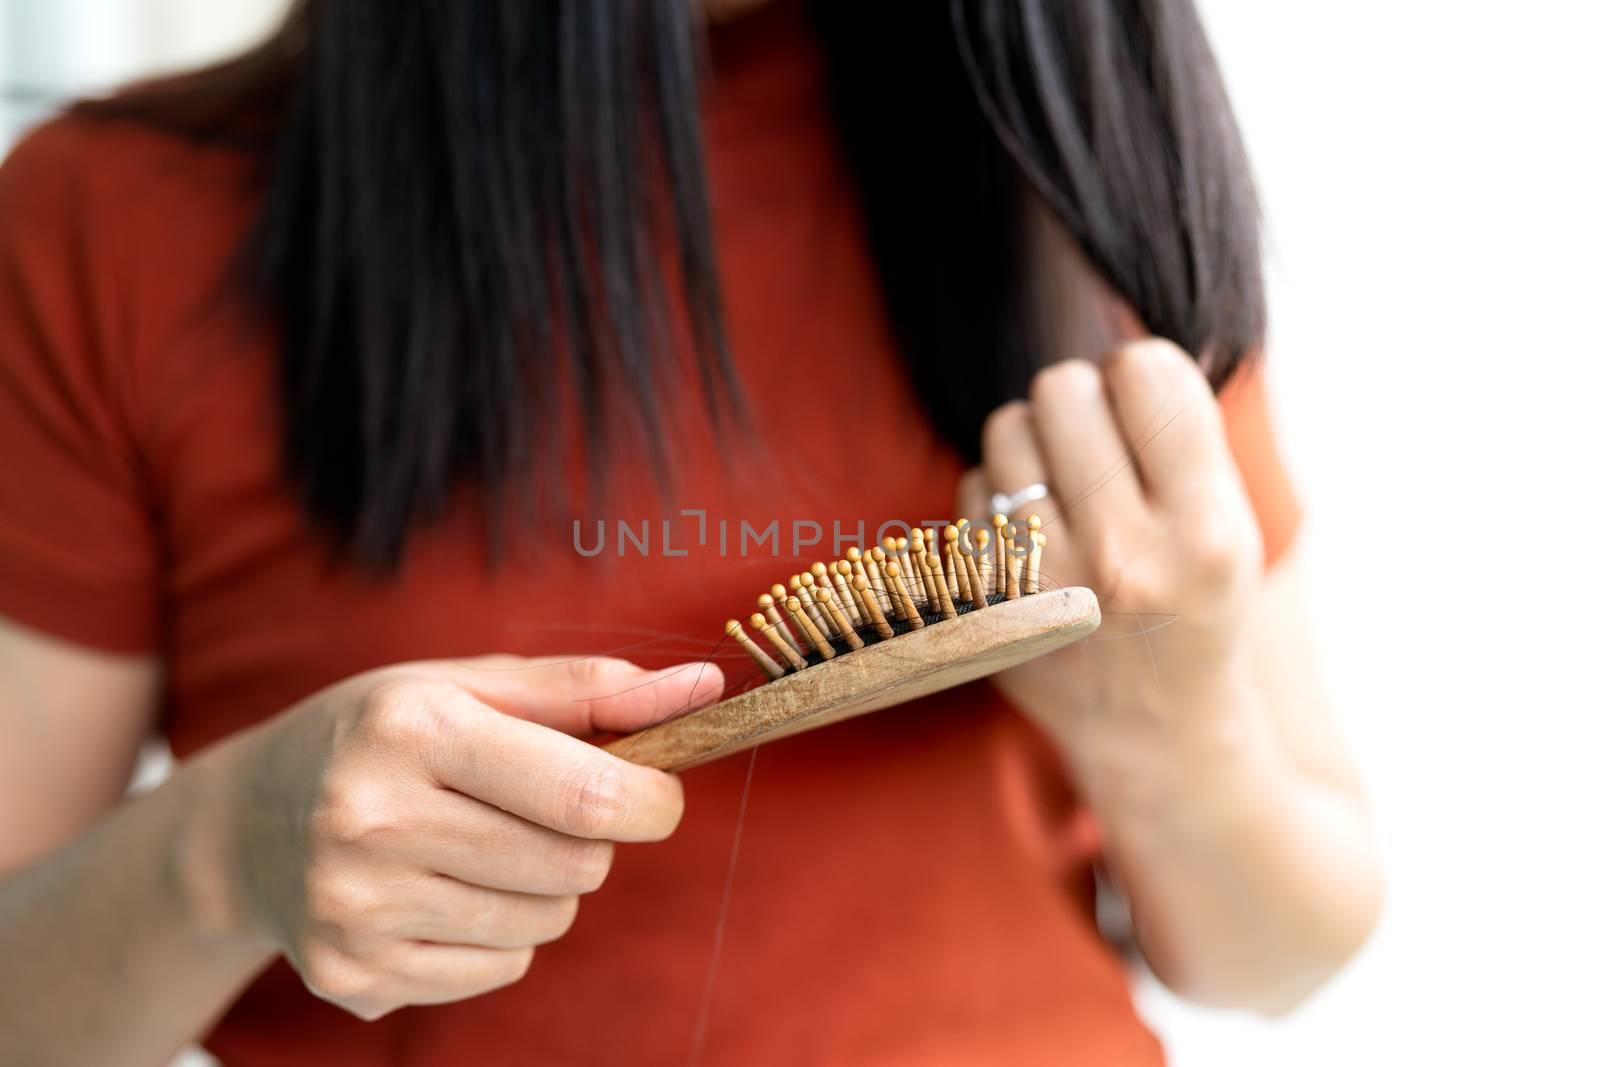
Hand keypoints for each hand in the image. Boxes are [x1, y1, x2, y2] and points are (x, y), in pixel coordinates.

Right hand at [201, 655, 720, 1019]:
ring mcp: (355, 911)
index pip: (585, 793)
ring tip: (479, 846)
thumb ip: (590, 689)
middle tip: (540, 810)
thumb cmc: (379, 735)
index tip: (657, 794)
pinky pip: (498, 971)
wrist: (242, 826)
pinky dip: (499, 937)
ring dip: (545, 890)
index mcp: (411, 730)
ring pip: (545, 925)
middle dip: (589, 839)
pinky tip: (440, 893)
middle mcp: (371, 822)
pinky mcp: (352, 977)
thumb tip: (704, 688)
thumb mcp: (468, 684)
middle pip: (575, 866)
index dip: (651, 800)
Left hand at [964, 339, 1262, 768]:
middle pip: (1062, 388)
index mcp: (1206, 534)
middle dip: (1082, 400)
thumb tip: (1115, 323)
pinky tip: (1034, 536)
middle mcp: (1123, 561)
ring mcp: (1043, 589)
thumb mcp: (1229, 524)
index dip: (1139, 373)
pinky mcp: (985, 608)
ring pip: (1007, 429)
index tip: (1144, 406)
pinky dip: (998, 497)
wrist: (1155, 732)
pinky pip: (971, 489)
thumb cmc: (1195, 603)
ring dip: (1035, 442)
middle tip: (1101, 446)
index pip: (1145, 372)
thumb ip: (1180, 432)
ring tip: (1068, 490)